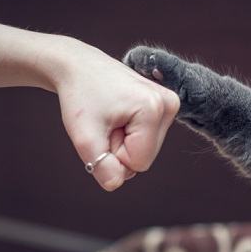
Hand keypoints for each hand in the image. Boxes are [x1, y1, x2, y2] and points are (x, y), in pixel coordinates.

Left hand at [51, 38, 179, 190]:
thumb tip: (114, 184)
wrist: (80, 67)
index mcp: (154, 108)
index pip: (139, 163)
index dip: (114, 153)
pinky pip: (150, 138)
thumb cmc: (80, 95)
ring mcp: (171, 104)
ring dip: (124, 141)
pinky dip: (130, 133)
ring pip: (148, 150)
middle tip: (106, 123)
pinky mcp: (167, 105)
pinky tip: (120, 114)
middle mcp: (169, 104)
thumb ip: (100, 165)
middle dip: (120, 148)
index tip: (102, 128)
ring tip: (112, 117)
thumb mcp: (83, 135)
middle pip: (146, 157)